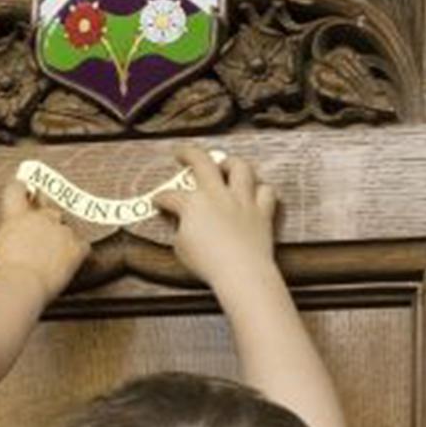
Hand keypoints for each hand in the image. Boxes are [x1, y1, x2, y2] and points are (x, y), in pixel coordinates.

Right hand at [0, 179, 88, 306]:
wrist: (20, 284)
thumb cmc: (5, 271)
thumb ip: (11, 231)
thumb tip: (18, 234)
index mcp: (17, 215)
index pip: (18, 189)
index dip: (22, 188)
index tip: (27, 190)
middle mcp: (40, 217)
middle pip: (50, 210)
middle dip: (49, 221)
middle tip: (44, 237)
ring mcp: (60, 229)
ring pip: (66, 230)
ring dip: (61, 241)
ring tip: (51, 261)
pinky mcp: (76, 245)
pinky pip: (81, 247)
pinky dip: (76, 254)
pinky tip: (67, 265)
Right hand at [151, 147, 279, 289]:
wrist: (241, 273)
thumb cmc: (208, 264)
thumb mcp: (181, 247)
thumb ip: (181, 228)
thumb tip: (183, 221)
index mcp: (193, 203)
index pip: (171, 196)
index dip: (161, 198)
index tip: (158, 201)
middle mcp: (218, 195)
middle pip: (202, 162)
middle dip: (188, 153)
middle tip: (181, 153)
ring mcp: (242, 201)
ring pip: (240, 167)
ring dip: (230, 163)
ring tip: (224, 164)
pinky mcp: (262, 212)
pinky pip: (266, 191)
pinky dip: (260, 190)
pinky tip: (254, 192)